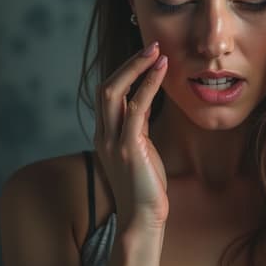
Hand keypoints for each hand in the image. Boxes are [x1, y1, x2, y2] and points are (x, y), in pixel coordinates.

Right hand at [94, 41, 169, 231]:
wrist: (142, 220)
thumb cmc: (145, 187)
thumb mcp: (140, 151)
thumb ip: (137, 128)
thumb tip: (145, 105)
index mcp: (104, 135)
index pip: (108, 93)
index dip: (125, 71)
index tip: (147, 57)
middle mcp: (103, 135)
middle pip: (106, 87)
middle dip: (129, 63)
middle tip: (153, 45)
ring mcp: (112, 141)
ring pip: (114, 92)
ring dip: (136, 67)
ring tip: (157, 51)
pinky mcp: (128, 148)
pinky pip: (135, 108)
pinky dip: (148, 85)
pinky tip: (162, 71)